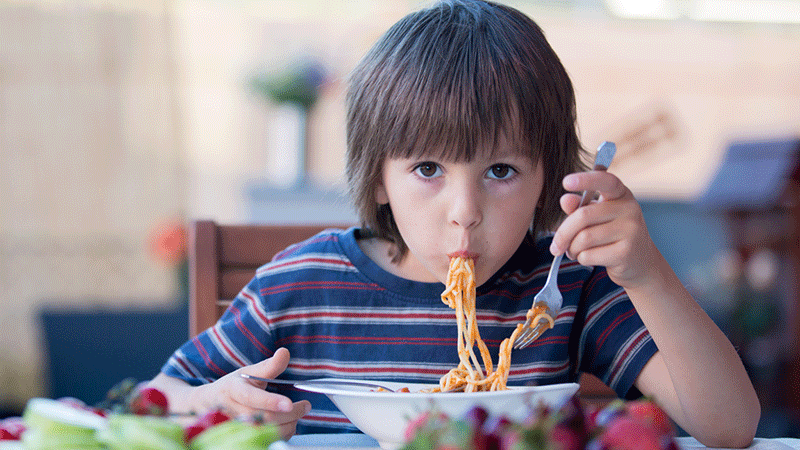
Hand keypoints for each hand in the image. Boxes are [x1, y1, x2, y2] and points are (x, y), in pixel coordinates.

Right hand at [188, 347, 310, 438]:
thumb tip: (285, 352)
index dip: (270, 401)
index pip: (252, 397)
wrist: (208, 405)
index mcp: (233, 390)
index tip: (288, 403)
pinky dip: (281, 434)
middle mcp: (231, 411)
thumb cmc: (233, 387)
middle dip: (289, 414)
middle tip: (305, 406)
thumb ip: (270, 366)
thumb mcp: (248, 372)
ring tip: (296, 415)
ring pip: (265, 432)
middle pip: (263, 418)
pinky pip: (264, 441)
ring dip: (287, 425)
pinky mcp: (240, 438)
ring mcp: (234, 428)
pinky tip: (286, 425)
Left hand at [549, 170, 658, 289]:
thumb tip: (565, 199)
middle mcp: (630, 209)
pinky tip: (588, 258)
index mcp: (621, 194)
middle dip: (563, 233)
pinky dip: (581, 258)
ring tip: (575, 251)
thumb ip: (579, 207)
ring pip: (583, 238)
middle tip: (556, 246)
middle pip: (583, 216)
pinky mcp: (626, 253)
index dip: (586, 180)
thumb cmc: (612, 234)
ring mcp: (631, 231)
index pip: (605, 181)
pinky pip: (589, 255)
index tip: (566, 182)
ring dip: (572, 248)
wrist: (639, 261)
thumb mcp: (597, 216)